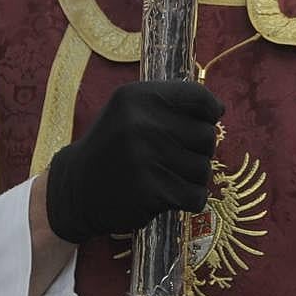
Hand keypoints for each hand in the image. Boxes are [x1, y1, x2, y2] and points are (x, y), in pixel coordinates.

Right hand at [45, 80, 222, 242]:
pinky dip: (188, 199)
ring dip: (192, 177)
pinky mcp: (151, 191)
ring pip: (203, 168)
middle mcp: (142, 123)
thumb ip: (171, 104)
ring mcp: (146, 158)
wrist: (76, 188)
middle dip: (198, 149)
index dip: (210, 111)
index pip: (198, 96)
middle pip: (207, 135)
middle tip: (173, 156)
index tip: (205, 120)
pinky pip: (196, 196)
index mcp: (138, 96)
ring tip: (165, 175)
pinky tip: (167, 194)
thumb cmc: (115, 146)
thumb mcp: (131, 110)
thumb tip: (219, 109)